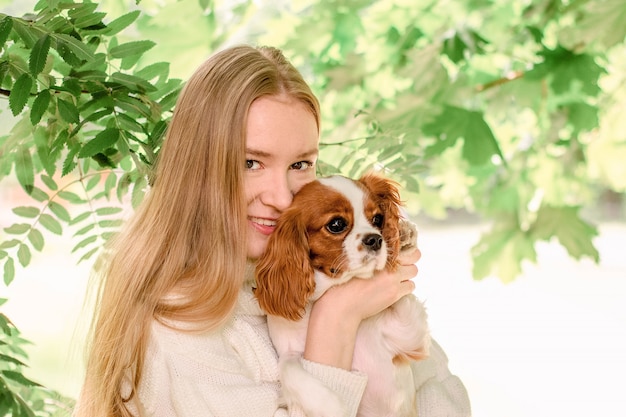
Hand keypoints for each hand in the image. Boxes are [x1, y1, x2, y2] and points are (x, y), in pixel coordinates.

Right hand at [303, 247, 420, 368]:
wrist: (342, 304)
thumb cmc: (343, 281)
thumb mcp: (357, 261)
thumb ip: (374, 254)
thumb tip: (387, 251)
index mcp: (380, 253)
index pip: (406, 246)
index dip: (406, 248)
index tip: (401, 252)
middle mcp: (390, 264)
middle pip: (414, 257)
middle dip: (408, 260)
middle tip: (399, 264)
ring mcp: (394, 280)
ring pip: (414, 271)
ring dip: (407, 273)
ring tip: (396, 277)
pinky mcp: (395, 294)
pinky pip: (411, 286)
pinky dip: (405, 286)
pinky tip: (394, 287)